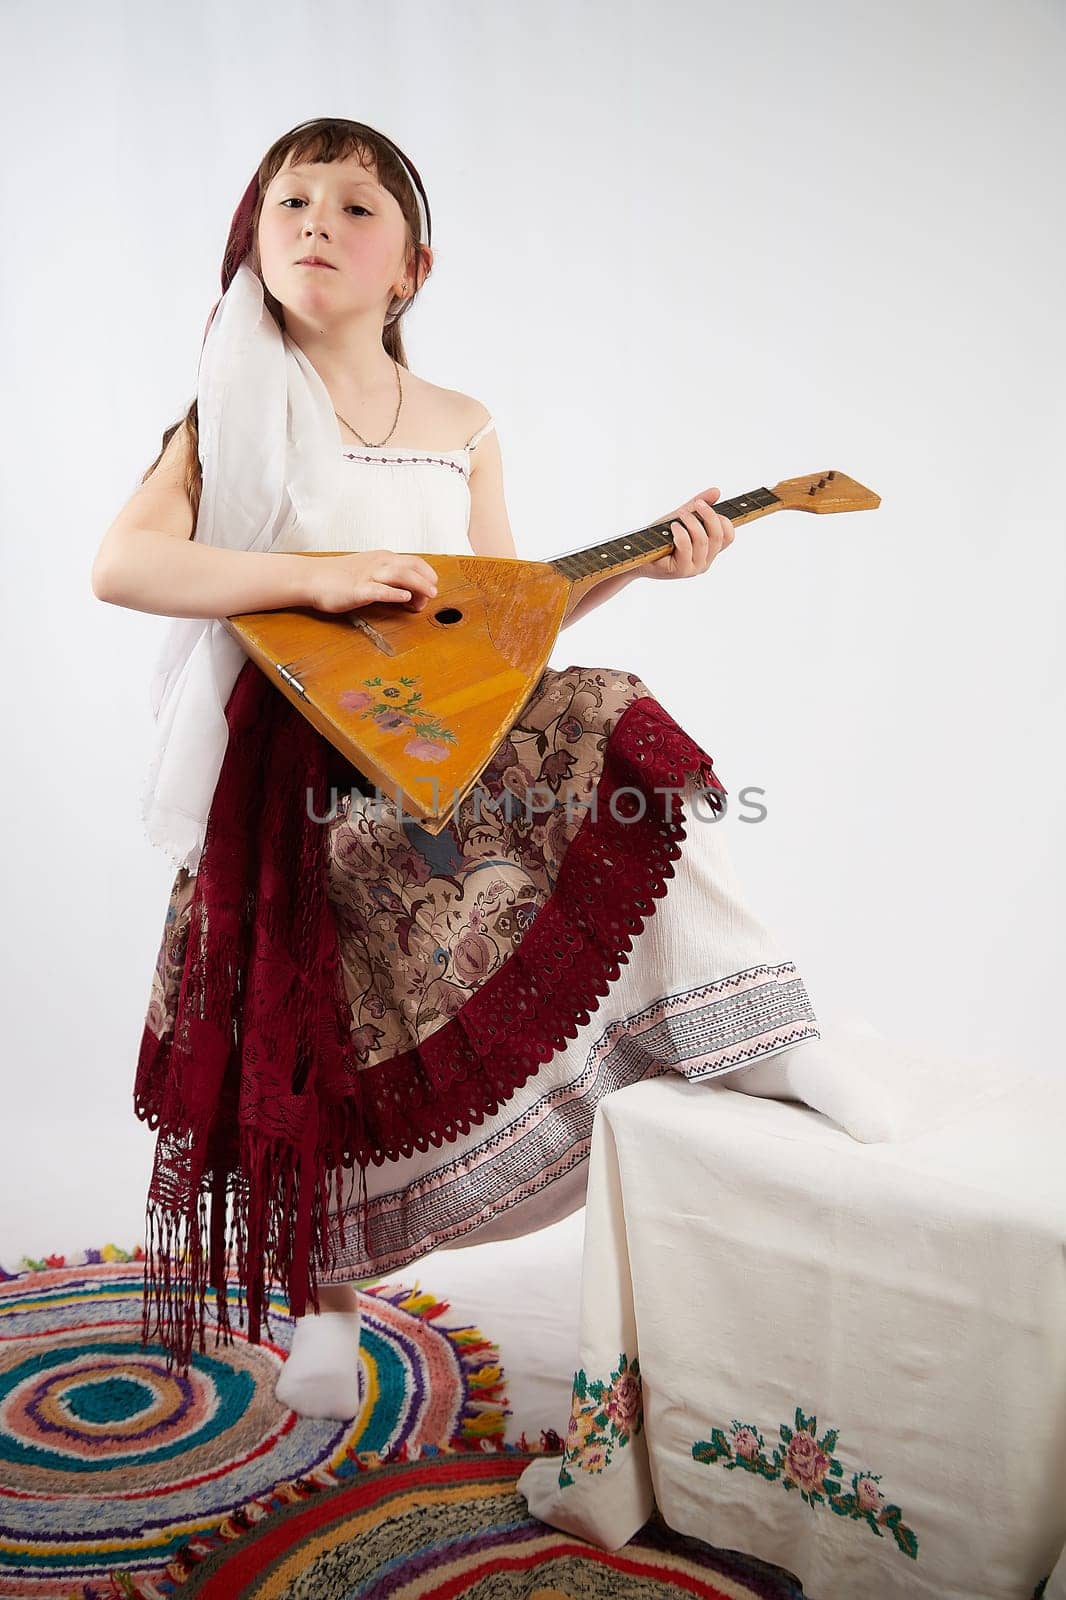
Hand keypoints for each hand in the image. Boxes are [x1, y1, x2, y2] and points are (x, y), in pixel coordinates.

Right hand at [303, 549, 438, 612]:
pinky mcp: (358, 590)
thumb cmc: (339, 577)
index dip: (427, 575)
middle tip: (432, 596)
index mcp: (383, 558)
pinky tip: (405, 598)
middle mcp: (379, 564)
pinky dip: (394, 593)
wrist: (311, 577)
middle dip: (427, 581)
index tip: (430, 590)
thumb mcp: (368, 572)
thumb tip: (409, 593)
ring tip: (427, 597)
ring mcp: (368, 576)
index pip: (415, 562)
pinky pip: (379, 590)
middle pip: (412, 567)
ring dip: (418, 585)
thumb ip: (388, 580)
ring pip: (400, 575)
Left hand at [642, 486, 734, 579]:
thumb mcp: (681, 517)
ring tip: (679, 516)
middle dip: (709, 515)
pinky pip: (687, 547)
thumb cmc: (660, 537)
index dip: (722, 519)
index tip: (704, 506)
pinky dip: (680, 533)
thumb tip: (716, 491)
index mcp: (709, 550)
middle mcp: (705, 561)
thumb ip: (698, 505)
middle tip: (697, 504)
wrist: (638, 553)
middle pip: (719, 536)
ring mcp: (694, 568)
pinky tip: (673, 527)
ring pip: (703, 541)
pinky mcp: (681, 570)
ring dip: (692, 522)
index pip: (728, 536)